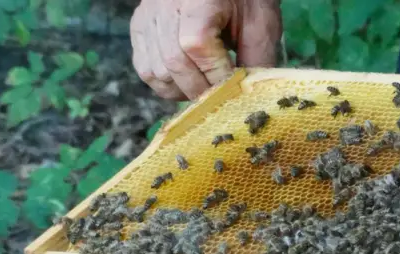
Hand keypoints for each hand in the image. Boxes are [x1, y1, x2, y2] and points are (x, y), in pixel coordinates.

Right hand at [130, 0, 281, 100]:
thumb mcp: (260, 22)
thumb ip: (258, 58)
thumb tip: (250, 97)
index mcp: (197, 1)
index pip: (197, 46)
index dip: (217, 76)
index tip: (235, 89)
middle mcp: (164, 6)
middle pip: (174, 62)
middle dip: (201, 89)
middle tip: (221, 96)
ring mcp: (148, 17)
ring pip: (156, 71)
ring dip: (182, 90)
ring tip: (205, 87)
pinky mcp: (139, 27)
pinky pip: (145, 69)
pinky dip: (167, 84)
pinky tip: (187, 81)